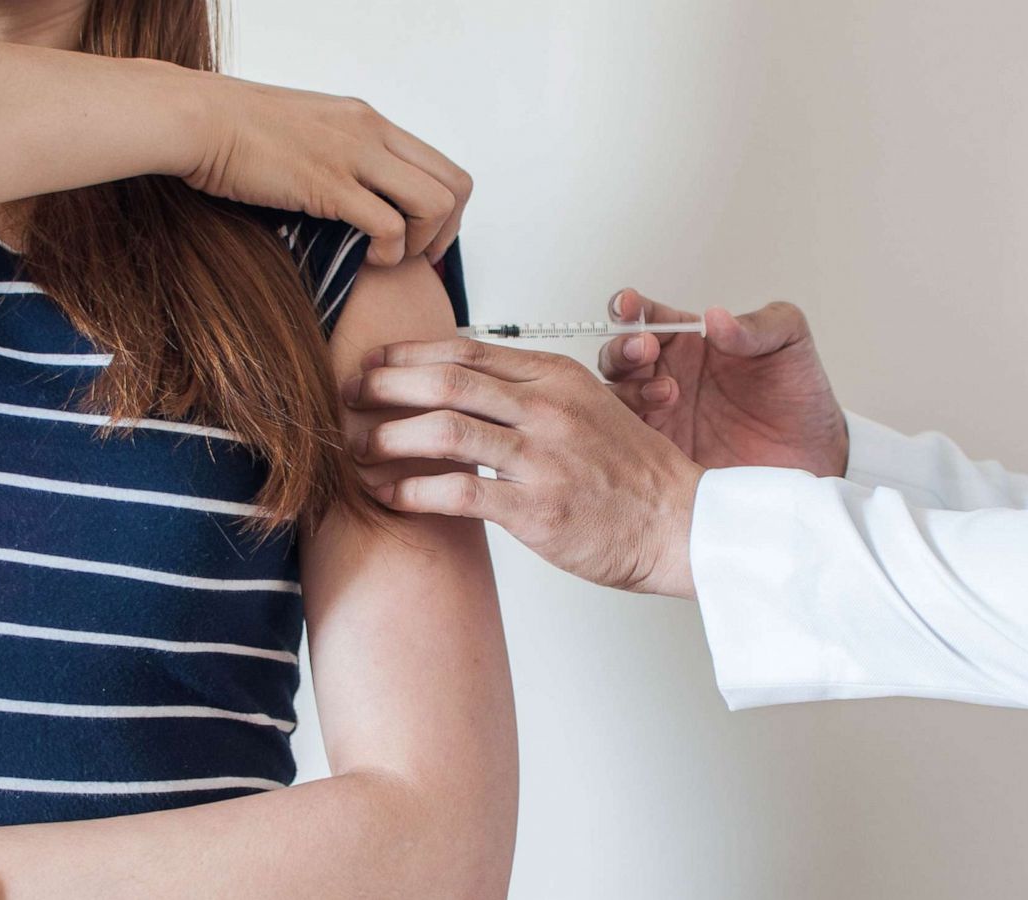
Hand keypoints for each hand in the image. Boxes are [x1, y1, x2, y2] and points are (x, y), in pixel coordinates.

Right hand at [184, 76, 472, 266]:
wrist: (196, 117)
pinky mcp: (328, 185)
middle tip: (421, 257)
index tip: (425, 238)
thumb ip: (339, 156)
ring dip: (422, 243)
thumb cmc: (236, 132)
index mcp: (369, 121)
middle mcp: (371, 133)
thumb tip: (352, 193)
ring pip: (433, 204)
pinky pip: (390, 226)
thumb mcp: (307, 133)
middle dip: (447, 232)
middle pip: (454, 184)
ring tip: (391, 257)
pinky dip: (390, 252)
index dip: (447, 211)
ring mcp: (353, 156)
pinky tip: (368, 260)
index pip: (442, 164)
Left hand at [344, 340, 704, 597]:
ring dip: (388, 437)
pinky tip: (387, 495)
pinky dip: (411, 491)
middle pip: (446, 381)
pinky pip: (457, 492)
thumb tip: (468, 385)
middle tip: (348, 395)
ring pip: (445, 430)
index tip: (375, 364)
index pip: (467, 352)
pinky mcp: (536, 509)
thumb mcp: (590, 408)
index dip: (410, 355)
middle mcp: (547, 409)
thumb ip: (533, 393)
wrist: (679, 525)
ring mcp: (542, 458)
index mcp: (557, 378)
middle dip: (385, 385)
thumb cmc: (632, 474)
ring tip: (357, 448)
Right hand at [598, 291, 848, 475]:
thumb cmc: (800, 395)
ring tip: (669, 393)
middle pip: (617, 357)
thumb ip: (757, 325)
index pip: (647, 317)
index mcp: (688, 341)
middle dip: (622, 349)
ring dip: (628, 389)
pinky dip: (625, 432)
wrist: (814, 455)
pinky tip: (653, 429)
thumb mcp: (790, 342)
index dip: (629, 308)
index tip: (629, 306)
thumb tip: (716, 318)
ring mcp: (660, 417)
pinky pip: (627, 441)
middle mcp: (665, 375)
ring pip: (614, 398)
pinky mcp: (662, 456)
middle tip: (646, 350)